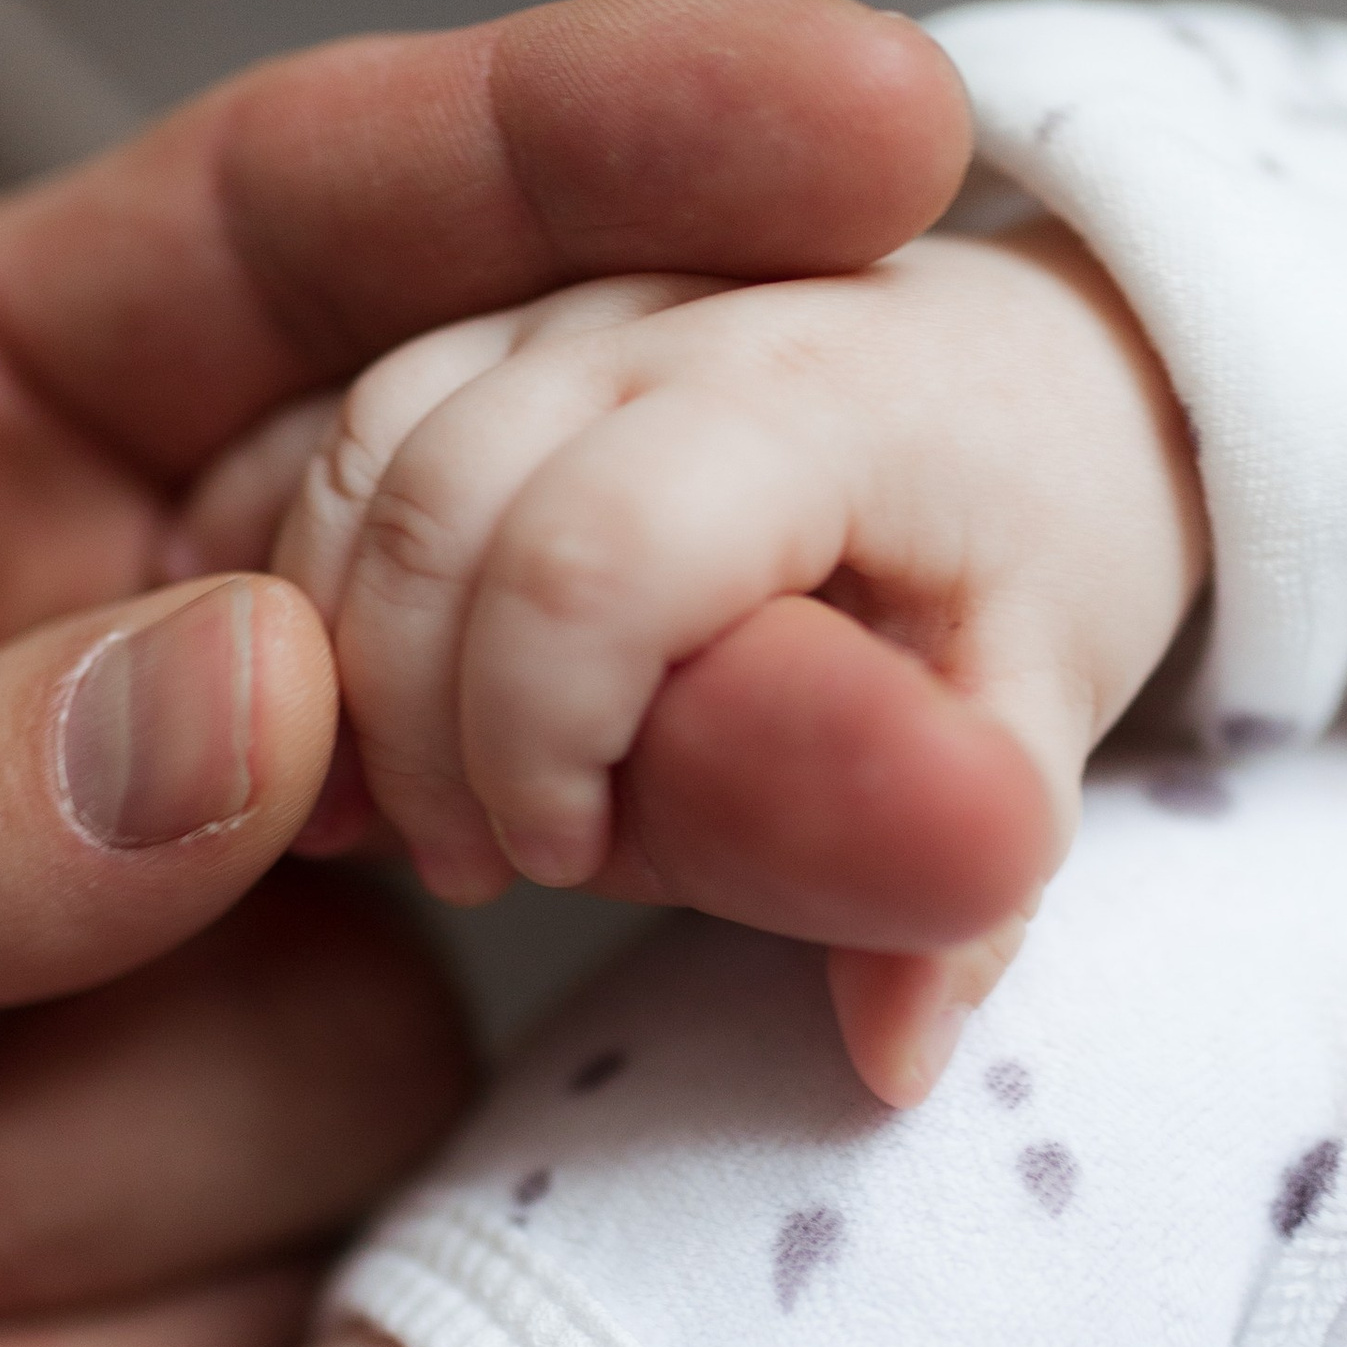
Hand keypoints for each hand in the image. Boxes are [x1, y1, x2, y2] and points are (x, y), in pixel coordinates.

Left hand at [0, 0, 973, 1346]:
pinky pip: (286, 1303)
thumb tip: (265, 711)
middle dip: (704, 729)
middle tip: (942, 814)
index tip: (877, 123)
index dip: (603, 148)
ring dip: (56, 1203)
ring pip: (378, 1047)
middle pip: (531, 635)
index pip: (319, 231)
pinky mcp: (238, 1203)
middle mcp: (155, 664)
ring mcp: (223, 945)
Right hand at [196, 219, 1206, 1100]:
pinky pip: (332, 429)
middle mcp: (671, 311)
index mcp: (820, 402)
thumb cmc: (1036, 542)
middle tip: (487, 868)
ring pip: (356, 455)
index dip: (534, 737)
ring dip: (336, 659)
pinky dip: (303, 582)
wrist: (1031, 369)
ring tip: (411, 811)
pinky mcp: (488, 315)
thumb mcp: (1043, 715)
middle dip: (416, 725)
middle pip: (431, 506)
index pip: (590, 559)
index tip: (569, 860)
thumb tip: (892, 1051)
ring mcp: (562, 294)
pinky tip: (336, 717)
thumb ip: (962, 880)